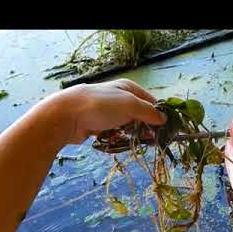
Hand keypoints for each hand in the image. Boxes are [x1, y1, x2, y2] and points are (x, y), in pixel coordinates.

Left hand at [50, 79, 166, 143]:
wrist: (67, 116)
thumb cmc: (100, 105)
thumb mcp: (129, 105)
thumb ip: (148, 112)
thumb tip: (164, 119)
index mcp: (128, 88)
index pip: (151, 102)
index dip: (159, 116)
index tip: (165, 131)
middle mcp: (120, 98)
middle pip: (140, 115)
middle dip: (146, 128)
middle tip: (151, 141)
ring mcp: (109, 112)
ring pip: (128, 126)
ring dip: (132, 135)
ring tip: (135, 143)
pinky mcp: (99, 125)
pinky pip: (115, 133)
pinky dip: (118, 138)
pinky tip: (118, 142)